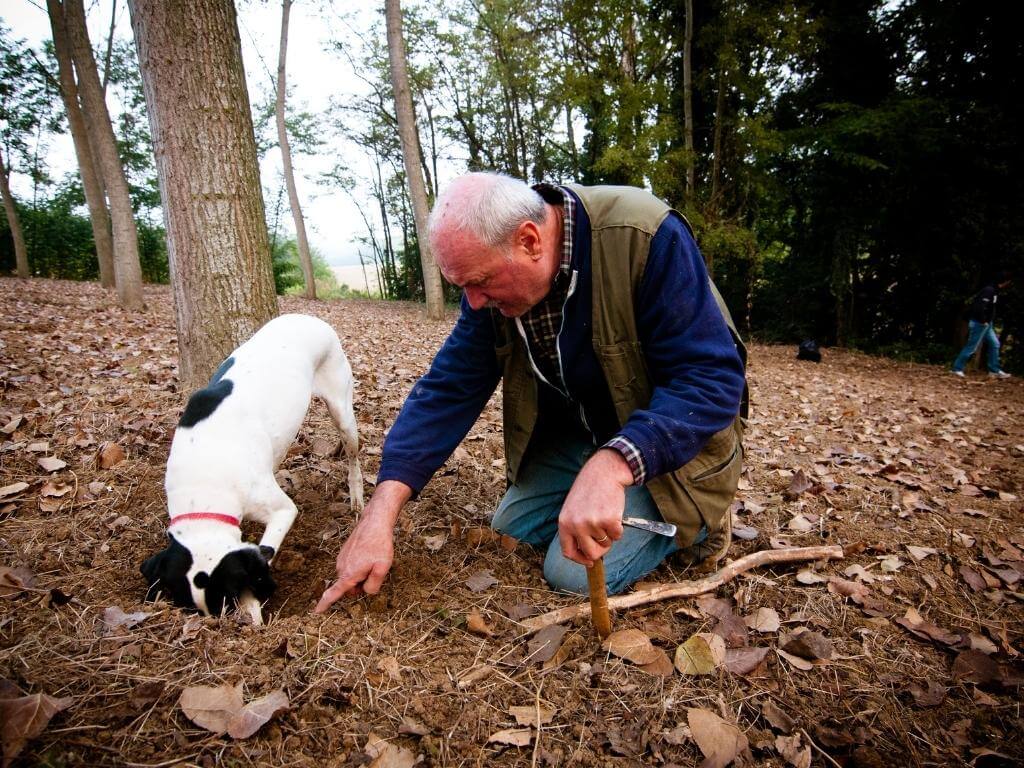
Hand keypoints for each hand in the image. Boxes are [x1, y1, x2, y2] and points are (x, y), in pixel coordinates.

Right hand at [313, 480, 410, 612]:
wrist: (374, 523)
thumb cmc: (379, 545)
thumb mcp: (382, 568)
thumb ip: (373, 586)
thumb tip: (365, 592)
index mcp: (348, 574)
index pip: (333, 593)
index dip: (325, 603)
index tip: (316, 611)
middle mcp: (341, 568)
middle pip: (349, 587)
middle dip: (360, 585)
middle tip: (374, 571)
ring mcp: (341, 559)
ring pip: (351, 576)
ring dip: (361, 574)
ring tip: (372, 559)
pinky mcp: (344, 553)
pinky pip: (351, 566)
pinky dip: (360, 565)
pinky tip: (368, 554)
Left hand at [558, 448, 632, 566]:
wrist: (603, 473)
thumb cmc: (589, 491)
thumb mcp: (573, 509)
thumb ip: (575, 529)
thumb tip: (586, 556)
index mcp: (564, 523)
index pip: (568, 552)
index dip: (580, 559)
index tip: (589, 561)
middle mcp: (576, 526)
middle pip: (591, 554)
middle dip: (600, 550)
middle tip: (604, 537)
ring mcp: (592, 524)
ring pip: (606, 544)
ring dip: (609, 534)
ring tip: (605, 515)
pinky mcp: (609, 521)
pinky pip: (618, 536)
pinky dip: (619, 528)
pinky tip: (613, 512)